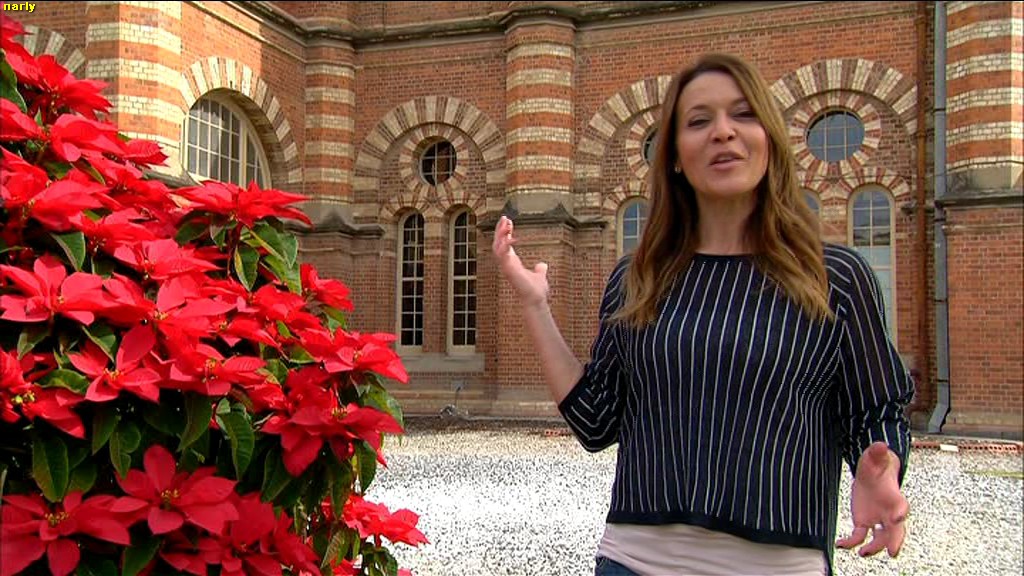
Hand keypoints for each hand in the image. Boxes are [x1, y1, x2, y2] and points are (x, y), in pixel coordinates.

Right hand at [492, 216, 548, 306]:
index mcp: (512, 263)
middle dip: (500, 230)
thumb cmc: (536, 290)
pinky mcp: (509, 270)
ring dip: (500, 235)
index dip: (505, 233)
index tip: (508, 222)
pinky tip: (510, 237)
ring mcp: (506, 267)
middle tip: (504, 218)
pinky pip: (502, 255)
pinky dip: (505, 245)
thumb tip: (543, 265)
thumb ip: (540, 270)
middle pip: (498, 244)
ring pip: (497, 247)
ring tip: (506, 223)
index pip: (504, 245)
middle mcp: (507, 264)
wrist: (536, 299)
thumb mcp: (539, 275)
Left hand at [837, 442, 908, 557]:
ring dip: (873, 547)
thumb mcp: (875, 456)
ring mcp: (877, 519)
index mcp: (894, 497)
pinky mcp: (863, 522)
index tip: (898, 517)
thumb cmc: (877, 465)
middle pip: (896, 530)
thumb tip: (880, 444)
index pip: (902, 507)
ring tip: (863, 553)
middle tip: (893, 552)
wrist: (872, 473)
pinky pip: (859, 536)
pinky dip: (851, 542)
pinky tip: (840, 544)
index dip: (901, 512)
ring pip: (879, 538)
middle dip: (895, 541)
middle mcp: (889, 512)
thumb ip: (877, 452)